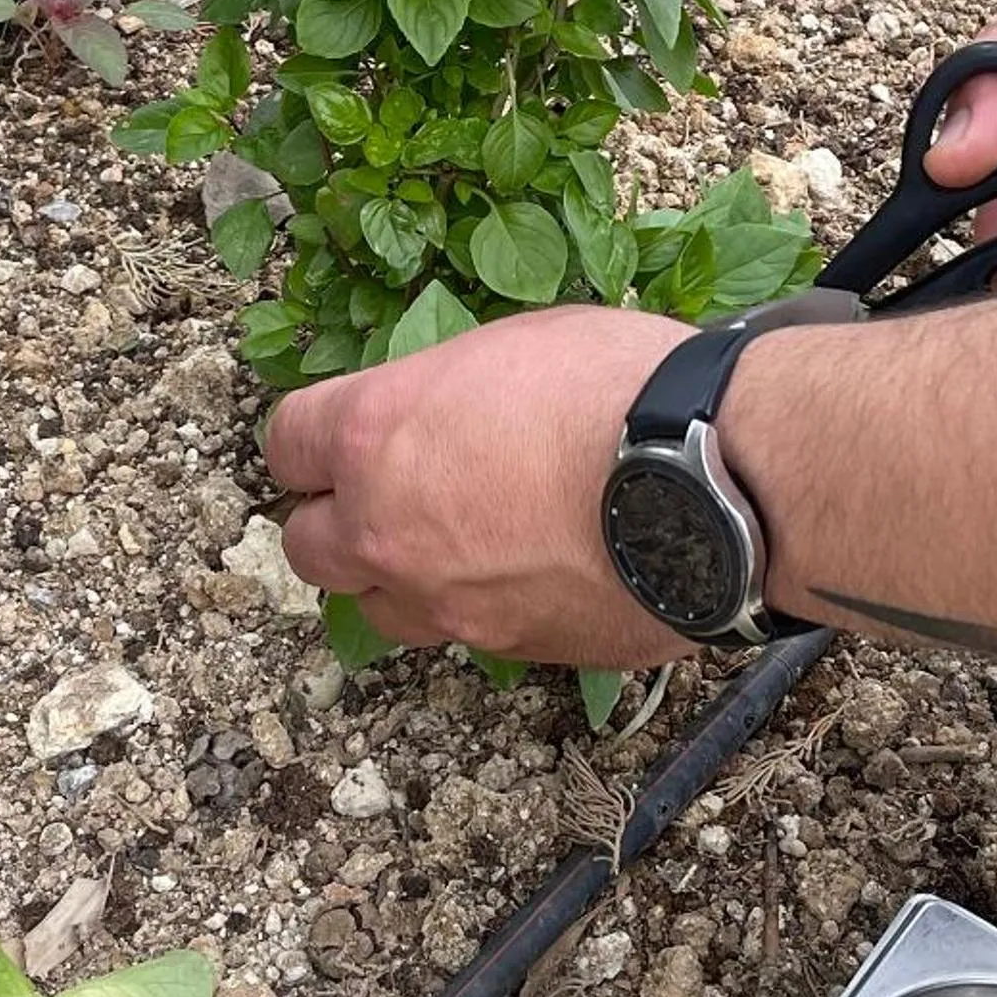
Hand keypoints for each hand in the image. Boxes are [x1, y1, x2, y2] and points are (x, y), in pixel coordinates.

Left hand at [265, 306, 697, 668]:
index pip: (285, 445)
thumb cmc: (621, 387)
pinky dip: (477, 608)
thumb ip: (446, 390)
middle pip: (308, 545)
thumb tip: (442, 411)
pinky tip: (528, 572)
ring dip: (397, 577)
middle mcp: (385, 529)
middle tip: (387, 497)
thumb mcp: (516, 345)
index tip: (336, 438)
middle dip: (338, 520)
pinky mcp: (504, 650)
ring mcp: (443, 602)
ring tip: (454, 545)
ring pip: (375, 607)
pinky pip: (461, 634)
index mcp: (374, 434)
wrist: (712, 484)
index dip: (311, 441)